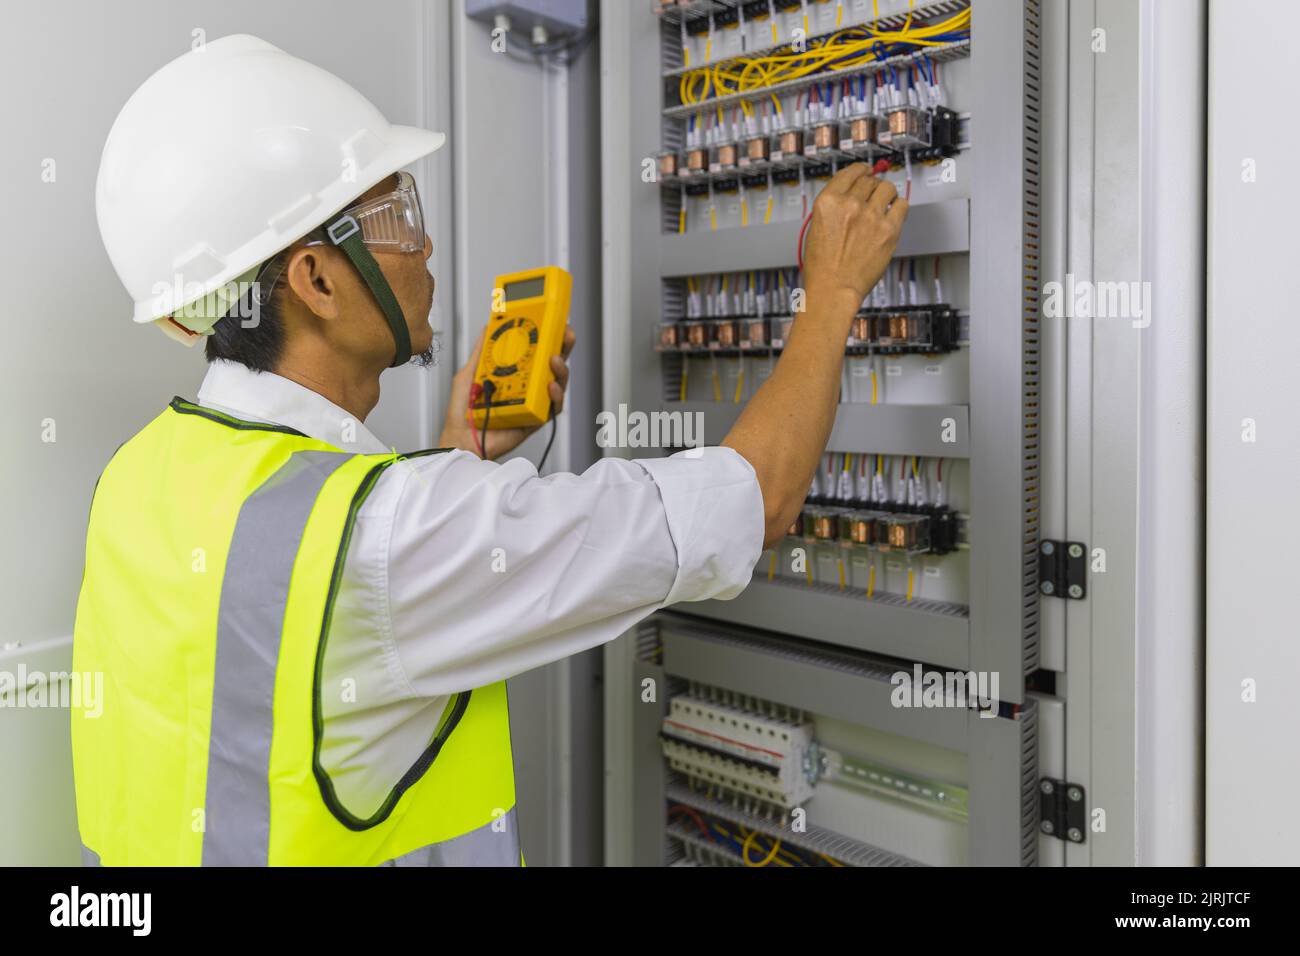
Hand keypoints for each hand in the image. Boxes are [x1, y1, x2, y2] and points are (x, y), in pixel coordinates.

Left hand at [439, 325, 575, 459]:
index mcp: (515, 372)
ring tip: (554, 360)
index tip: (553, 320)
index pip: (536, 350)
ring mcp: (534, 401)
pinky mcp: (536, 419)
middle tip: (565, 333)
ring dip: (561, 369)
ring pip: (558, 382)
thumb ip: (480, 351)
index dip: (548, 335)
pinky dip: (554, 396)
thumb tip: (488, 327)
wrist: (460, 437)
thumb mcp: (468, 373)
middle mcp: (528, 385)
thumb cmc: (464, 410)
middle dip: (563, 346)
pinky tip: (550, 386)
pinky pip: (553, 407)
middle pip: (553, 363)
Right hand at [801, 163, 907, 311]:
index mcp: (828, 202)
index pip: (849, 173)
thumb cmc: (822, 266)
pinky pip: (902, 205)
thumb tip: (852, 195)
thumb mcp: (817, 228)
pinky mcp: (889, 229)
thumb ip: (834, 208)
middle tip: (873, 194)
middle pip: (869, 180)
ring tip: (885, 203)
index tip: (865, 170)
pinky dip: (898, 207)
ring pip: (887, 188)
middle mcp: (850, 204)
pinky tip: (893, 214)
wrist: (833, 289)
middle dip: (871, 185)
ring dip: (886, 193)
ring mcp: (871, 216)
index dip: (860, 170)